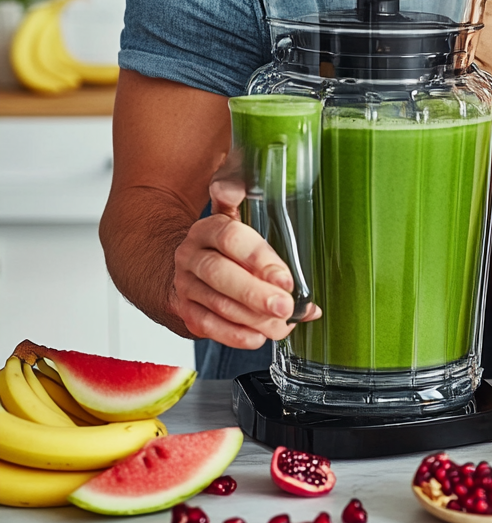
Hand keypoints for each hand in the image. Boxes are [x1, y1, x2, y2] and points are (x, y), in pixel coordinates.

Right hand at [170, 152, 320, 348]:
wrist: (173, 263)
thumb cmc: (221, 240)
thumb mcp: (233, 211)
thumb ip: (240, 193)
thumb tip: (232, 185)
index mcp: (208, 228)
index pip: (231, 238)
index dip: (259, 259)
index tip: (286, 278)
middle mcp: (192, 255)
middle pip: (220, 275)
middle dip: (255, 293)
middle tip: (285, 306)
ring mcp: (185, 285)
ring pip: (216, 304)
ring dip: (251, 318)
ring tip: (281, 325)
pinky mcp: (184, 311)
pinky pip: (207, 326)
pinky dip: (234, 335)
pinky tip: (257, 337)